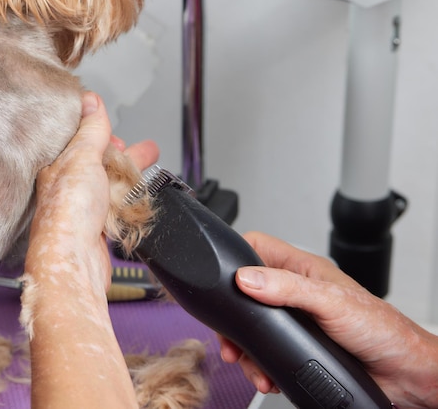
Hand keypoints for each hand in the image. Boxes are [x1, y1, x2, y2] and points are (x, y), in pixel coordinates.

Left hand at [26, 91, 157, 290]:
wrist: (73, 262)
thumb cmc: (68, 214)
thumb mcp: (82, 158)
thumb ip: (90, 130)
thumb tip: (90, 100)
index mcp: (58, 166)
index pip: (80, 141)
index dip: (99, 132)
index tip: (116, 127)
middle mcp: (68, 187)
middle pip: (101, 163)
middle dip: (125, 154)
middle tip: (146, 149)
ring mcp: (83, 209)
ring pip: (111, 185)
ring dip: (131, 176)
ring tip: (151, 169)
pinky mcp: (96, 229)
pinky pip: (115, 208)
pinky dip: (129, 199)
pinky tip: (139, 197)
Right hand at [219, 231, 437, 408]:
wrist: (402, 374)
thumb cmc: (380, 329)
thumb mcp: (329, 303)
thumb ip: (287, 288)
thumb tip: (246, 278)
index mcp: (302, 269)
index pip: (258, 247)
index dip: (235, 254)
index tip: (219, 274)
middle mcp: (294, 292)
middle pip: (246, 292)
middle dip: (234, 317)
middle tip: (228, 337)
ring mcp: (294, 320)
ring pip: (253, 326)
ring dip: (245, 347)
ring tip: (247, 363)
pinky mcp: (296, 346)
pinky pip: (266, 351)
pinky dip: (259, 364)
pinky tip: (265, 374)